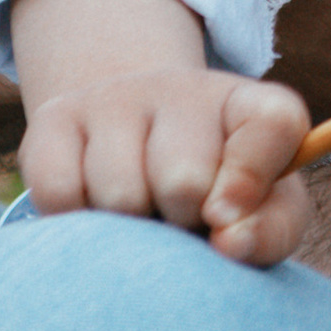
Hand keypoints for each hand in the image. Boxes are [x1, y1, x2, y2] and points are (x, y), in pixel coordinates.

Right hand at [21, 62, 313, 265]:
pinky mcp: (55, 118)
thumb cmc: (213, 200)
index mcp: (250, 106)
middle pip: (184, 178)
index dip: (251, 179)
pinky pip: (60, 193)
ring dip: (130, 226)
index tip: (224, 220)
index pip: (274, 123)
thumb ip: (268, 231)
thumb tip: (231, 242)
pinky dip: (76, 221)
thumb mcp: (261, 214)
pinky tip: (95, 207)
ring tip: (141, 211)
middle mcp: (185, 88)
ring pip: (120, 192)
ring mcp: (117, 96)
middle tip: (179, 218)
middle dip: (182, 221)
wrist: (136, 156)